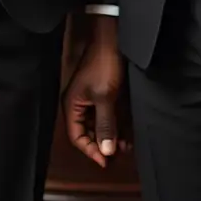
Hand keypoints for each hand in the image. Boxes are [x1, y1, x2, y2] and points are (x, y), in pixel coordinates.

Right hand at [63, 16, 128, 167]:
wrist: (114, 39)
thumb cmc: (103, 64)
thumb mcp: (105, 97)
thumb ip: (105, 125)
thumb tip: (105, 150)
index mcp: (72, 105)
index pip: (76, 137)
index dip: (90, 151)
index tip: (105, 161)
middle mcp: (80, 104)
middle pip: (88, 133)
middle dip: (102, 145)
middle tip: (116, 156)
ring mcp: (93, 98)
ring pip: (100, 125)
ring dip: (112, 137)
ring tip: (125, 147)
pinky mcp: (105, 94)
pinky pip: (109, 116)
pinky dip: (117, 125)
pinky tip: (128, 134)